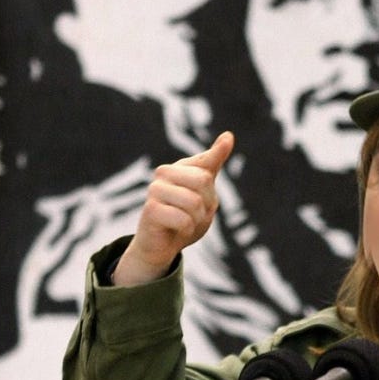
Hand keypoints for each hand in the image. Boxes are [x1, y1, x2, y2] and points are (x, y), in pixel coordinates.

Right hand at [113, 131, 234, 285]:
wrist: (163, 245)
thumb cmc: (185, 215)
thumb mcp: (205, 188)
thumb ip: (214, 162)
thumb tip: (228, 134)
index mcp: (179, 166)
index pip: (208, 167)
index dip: (211, 190)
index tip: (203, 195)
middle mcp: (163, 172)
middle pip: (204, 181)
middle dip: (206, 204)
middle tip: (194, 214)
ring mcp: (154, 189)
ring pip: (195, 202)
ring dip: (197, 219)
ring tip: (185, 222)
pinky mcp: (150, 209)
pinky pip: (184, 219)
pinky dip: (187, 229)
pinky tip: (176, 230)